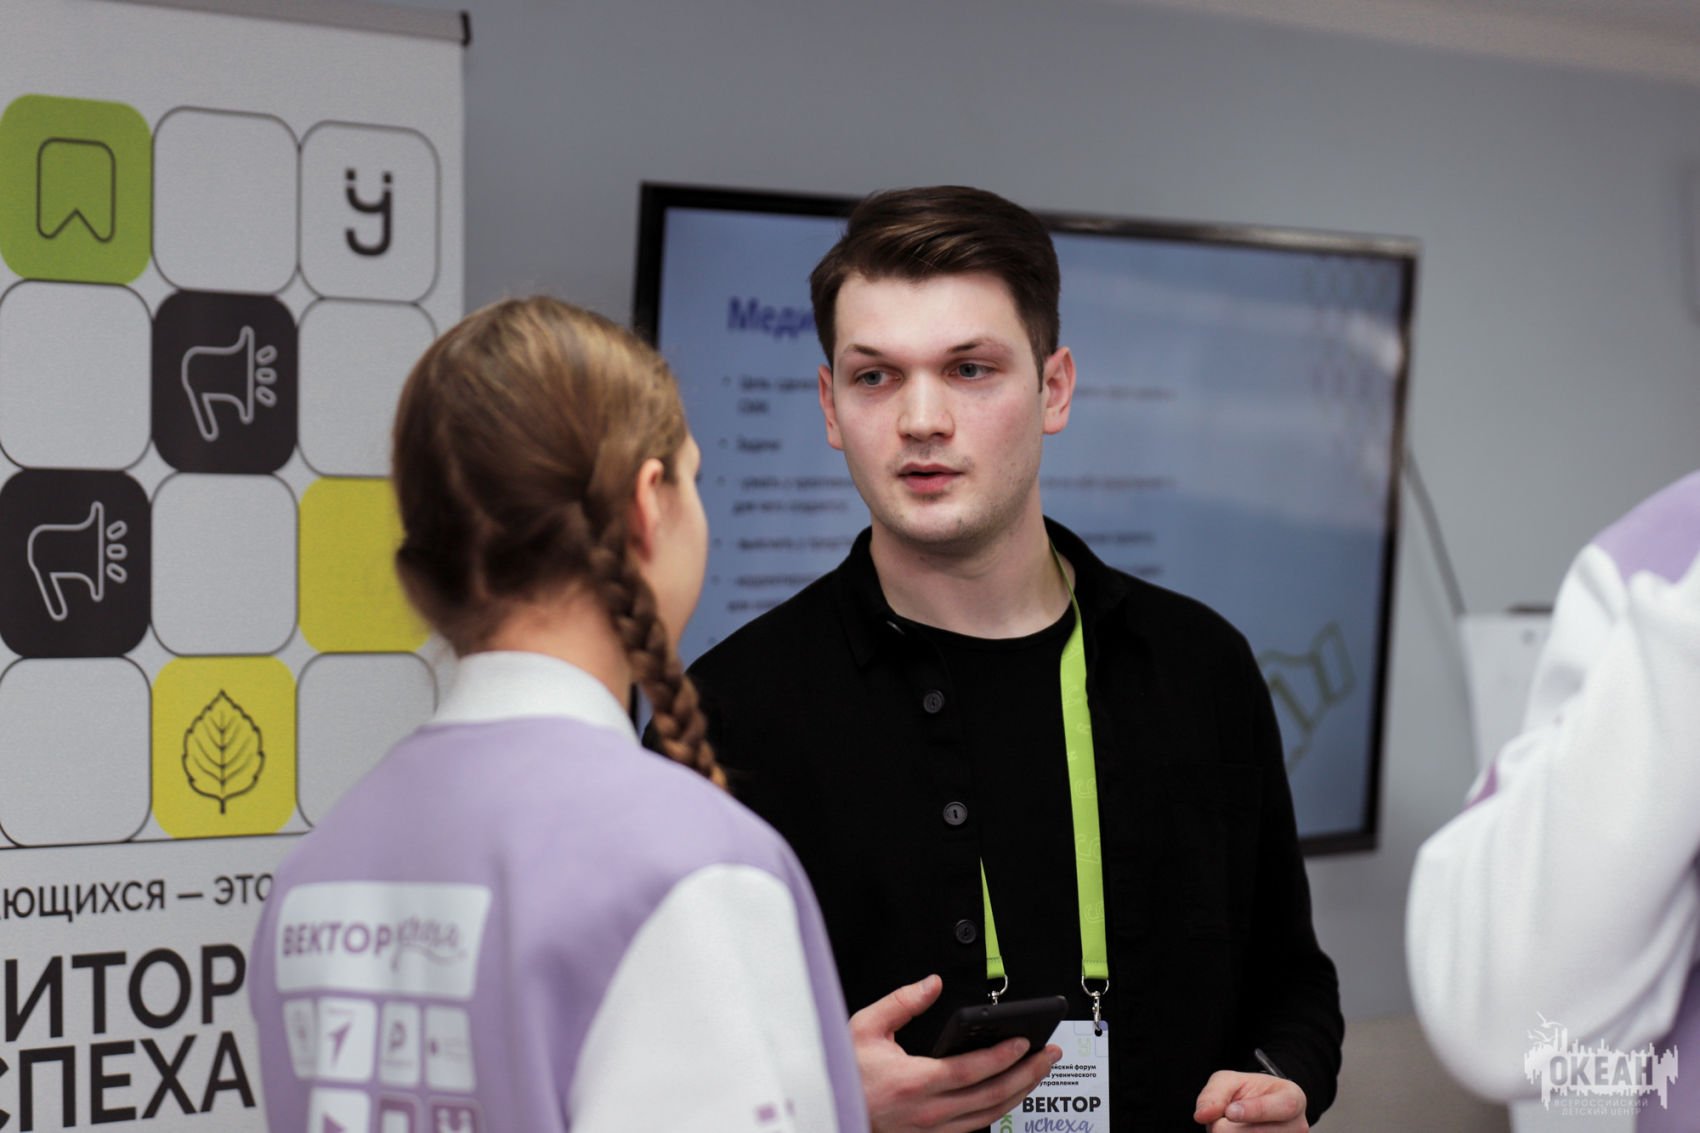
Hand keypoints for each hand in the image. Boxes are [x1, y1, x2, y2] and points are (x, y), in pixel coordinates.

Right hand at [850, 974, 1060, 1132]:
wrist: (830, 1107)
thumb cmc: (844, 1072)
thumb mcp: (865, 1027)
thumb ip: (902, 1002)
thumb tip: (932, 984)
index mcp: (915, 1081)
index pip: (972, 1071)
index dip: (1003, 1056)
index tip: (1024, 1042)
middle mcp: (929, 1111)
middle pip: (991, 1095)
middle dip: (1027, 1073)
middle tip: (1049, 1055)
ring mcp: (932, 1129)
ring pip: (989, 1115)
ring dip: (1020, 1092)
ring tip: (1039, 1072)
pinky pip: (976, 1126)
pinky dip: (999, 1109)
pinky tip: (1010, 1093)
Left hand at [1193, 1070, 1307, 1130]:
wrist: (1259, 1107)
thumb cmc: (1249, 1092)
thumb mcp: (1231, 1081)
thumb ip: (1216, 1094)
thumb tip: (1202, 1115)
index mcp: (1293, 1099)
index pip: (1282, 1107)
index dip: (1254, 1111)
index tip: (1230, 1111)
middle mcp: (1297, 1127)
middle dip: (1227, 1125)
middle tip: (1226, 1115)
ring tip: (1234, 1126)